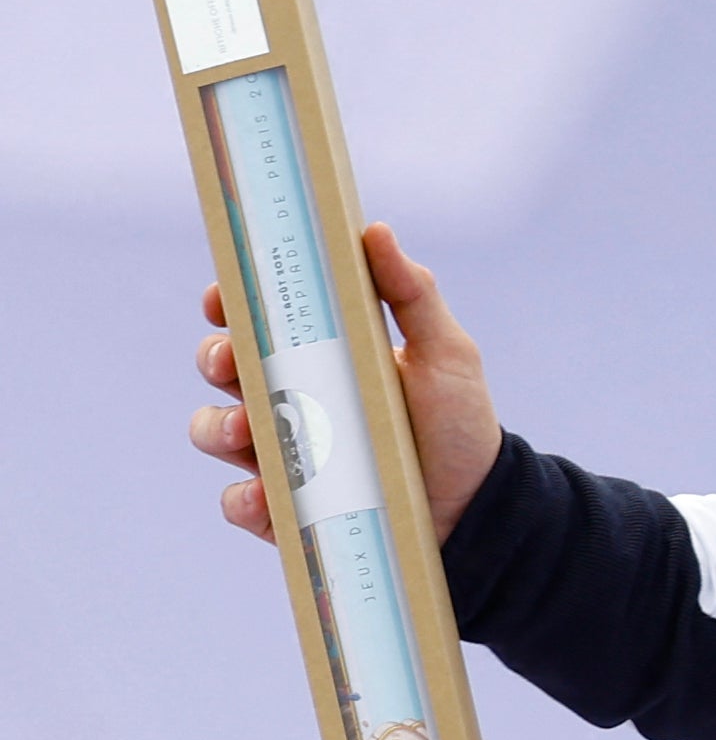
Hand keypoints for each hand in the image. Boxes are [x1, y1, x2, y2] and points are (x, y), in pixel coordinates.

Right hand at [190, 222, 499, 546]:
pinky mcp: (283, 509)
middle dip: (214, 359)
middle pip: (222, 370)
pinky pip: (242, 503)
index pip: (259, 321)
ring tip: (248, 426)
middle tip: (232, 360)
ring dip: (218, 425)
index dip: (228, 303)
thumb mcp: (445, 353)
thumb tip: (375, 229)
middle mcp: (290, 401)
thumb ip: (412, 294)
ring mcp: (281, 455)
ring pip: (216, 431)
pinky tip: (264, 495)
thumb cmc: (458, 424)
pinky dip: (245, 498)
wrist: (477, 508)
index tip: (222, 294)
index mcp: (320, 356)